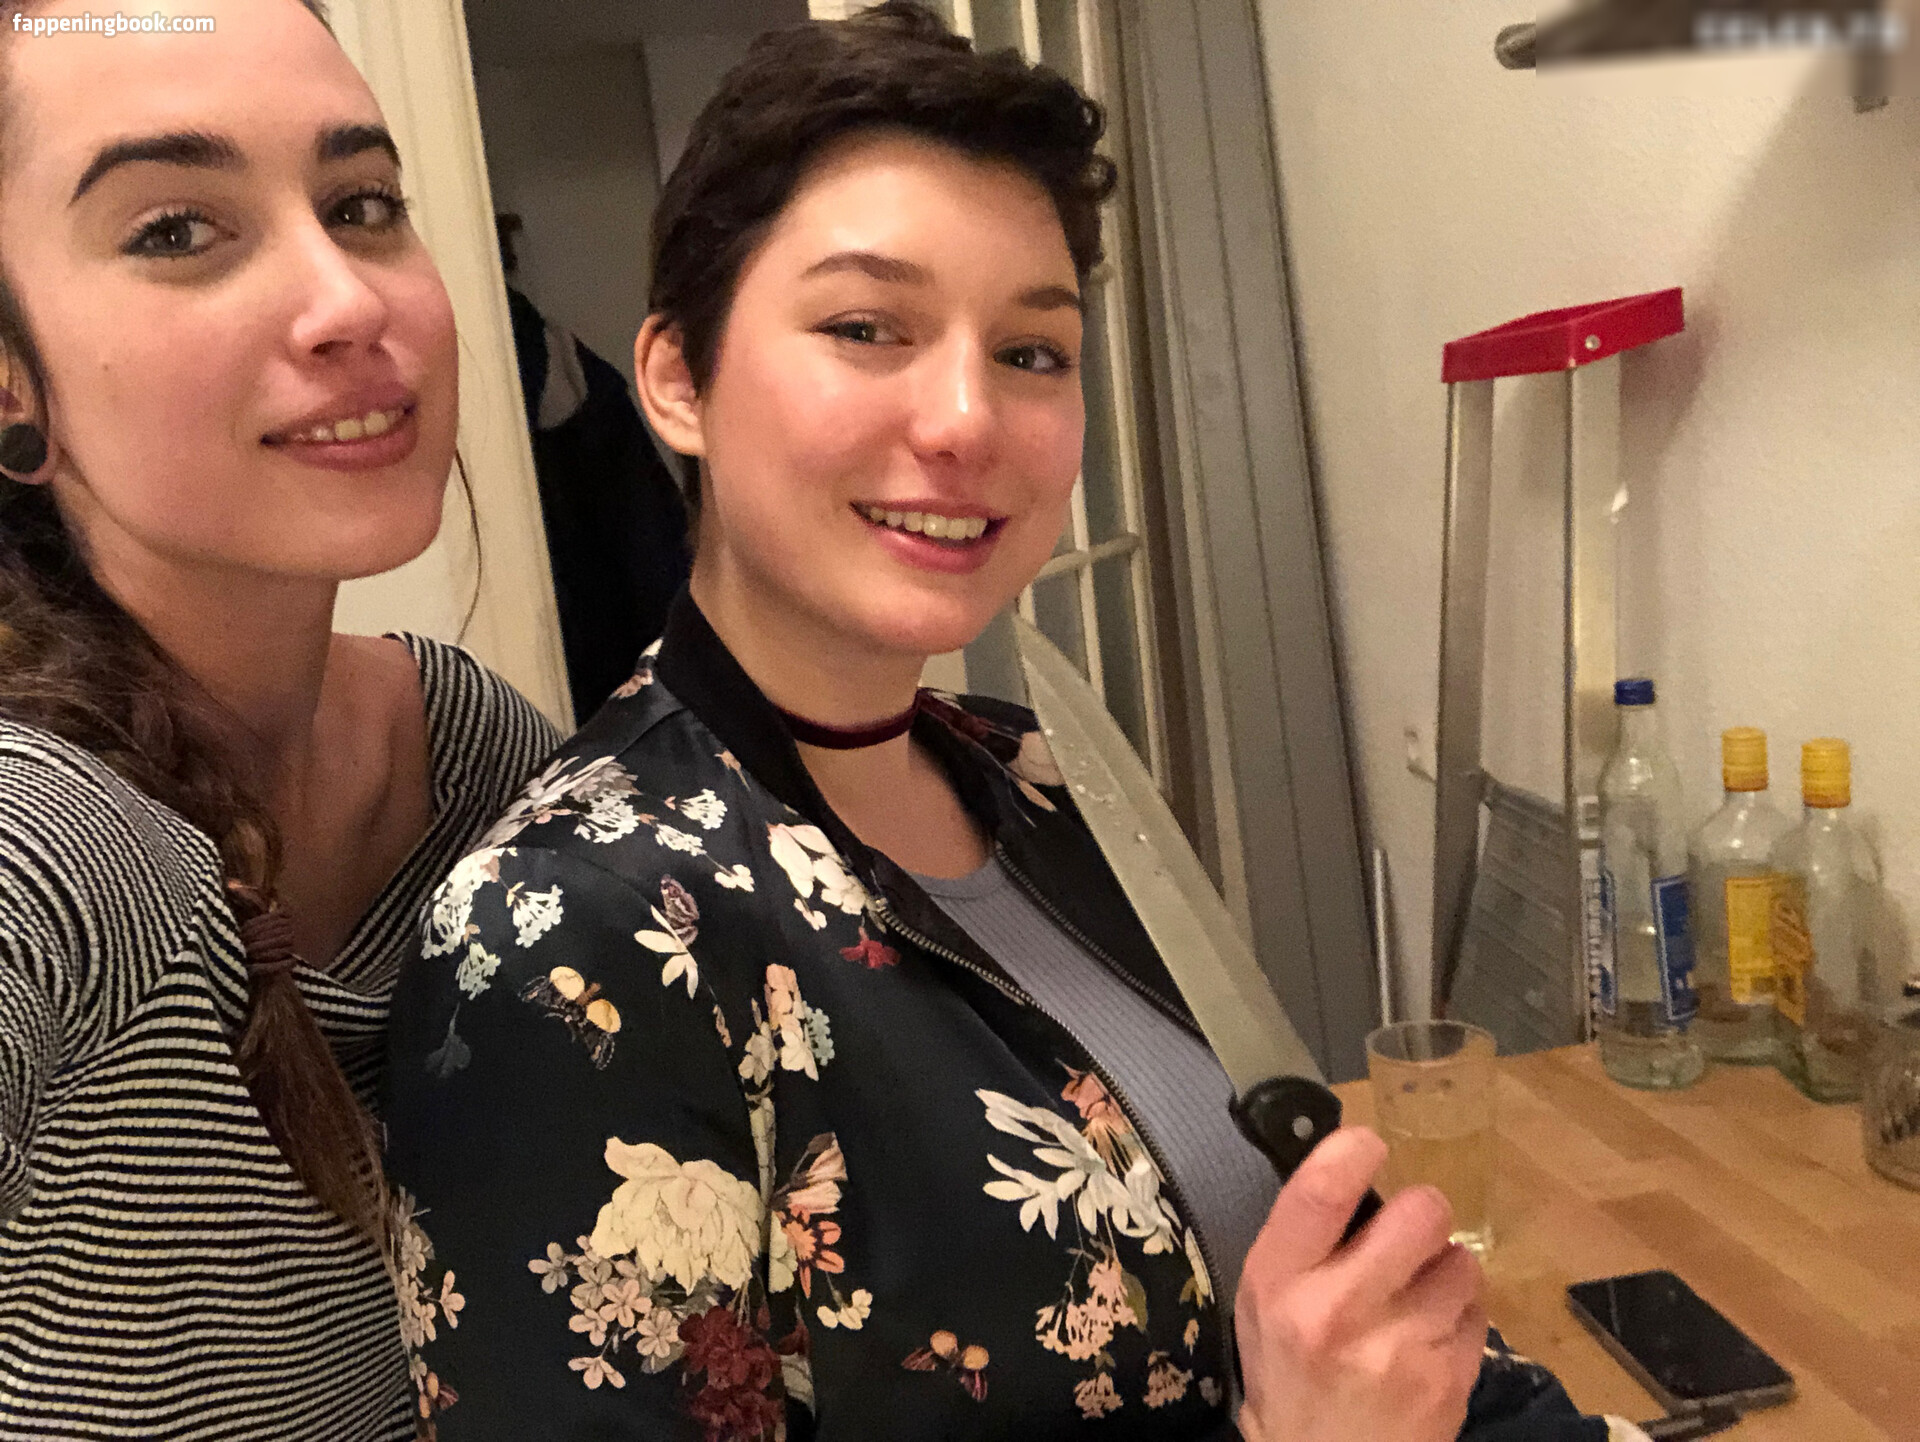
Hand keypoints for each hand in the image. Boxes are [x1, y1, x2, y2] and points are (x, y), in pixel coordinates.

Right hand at [1234, 1127, 1485, 1441]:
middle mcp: (1339, 1310)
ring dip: (1445, 1269)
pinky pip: (1479, 1310)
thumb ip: (1299, 1239)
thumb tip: (1351, 1169)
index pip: (1323, 1190)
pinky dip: (1460, 1314)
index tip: (1370, 1145)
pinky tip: (1430, 1336)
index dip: (1356, 1149)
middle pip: (1420, 1213)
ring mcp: (1403, 1347)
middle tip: (1409, 1232)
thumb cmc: (1287, 1374)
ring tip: (1417, 1296)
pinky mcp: (1450, 1379)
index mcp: (1281, 1282)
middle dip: (1422, 1213)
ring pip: (1460, 1261)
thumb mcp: (1260, 1303)